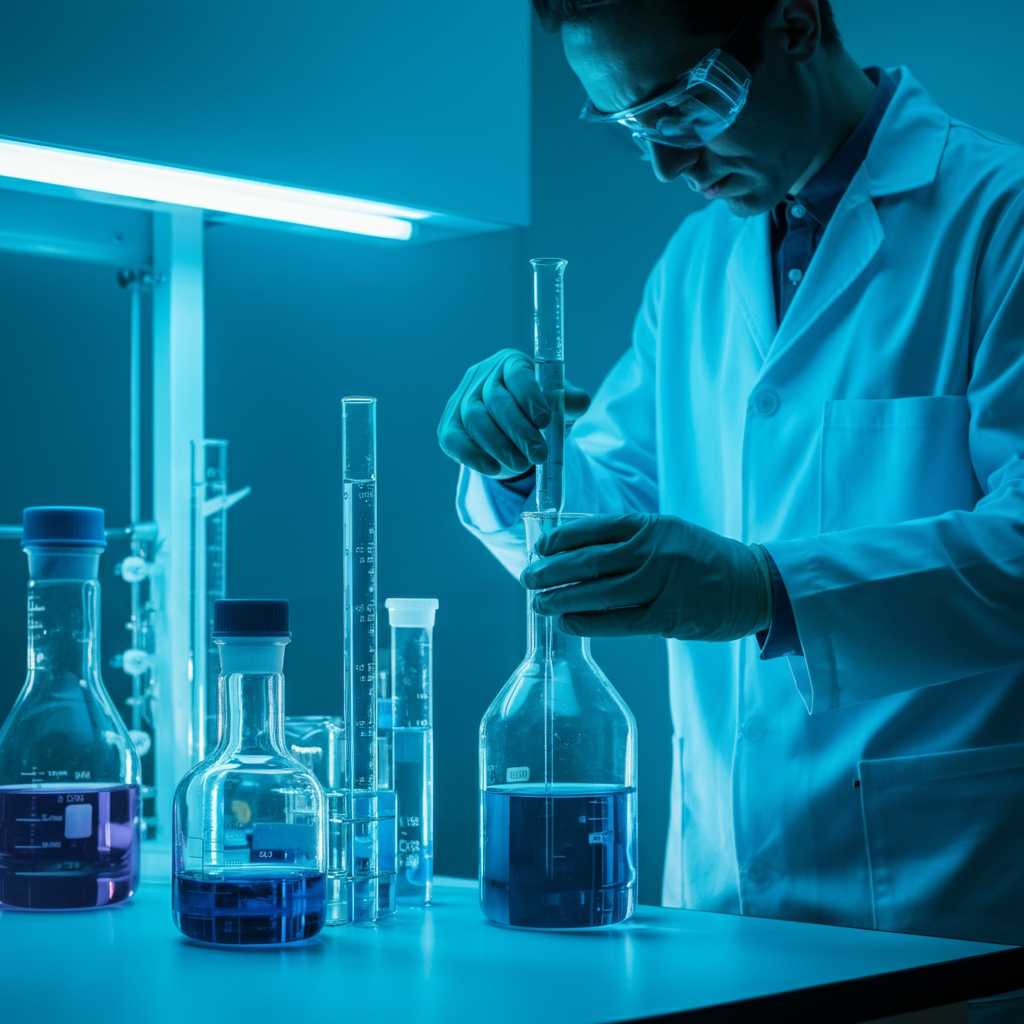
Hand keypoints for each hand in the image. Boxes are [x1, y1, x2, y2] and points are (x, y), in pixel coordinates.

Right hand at [438, 348, 590, 477]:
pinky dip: (474, 456)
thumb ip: (571, 402)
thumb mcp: (561, 408)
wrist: (517, 437)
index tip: (545, 421)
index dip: (530, 396)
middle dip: (519, 431)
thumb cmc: (541, 415)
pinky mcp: (449, 427)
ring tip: (523, 464)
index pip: (517, 374)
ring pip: (476, 420)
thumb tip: (578, 401)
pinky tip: (493, 468)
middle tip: (538, 455)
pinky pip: (455, 440)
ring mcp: (461, 400)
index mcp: (511, 364)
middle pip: (495, 401)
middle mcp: (482, 376)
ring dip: (500, 446)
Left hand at [521, 514, 771, 641]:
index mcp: (650, 525)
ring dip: (562, 600)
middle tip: (528, 579)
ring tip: (540, 604)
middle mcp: (653, 551)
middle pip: (588, 562)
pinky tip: (568, 623)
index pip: (592, 529)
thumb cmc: (701, 557)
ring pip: (598, 593)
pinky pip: (617, 622)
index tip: (538, 549)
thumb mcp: (667, 531)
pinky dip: (588, 623)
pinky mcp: (668, 617)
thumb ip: (627, 538)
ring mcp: (661, 584)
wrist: (753, 583)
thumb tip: (573, 548)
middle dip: (551, 572)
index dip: (558, 540)